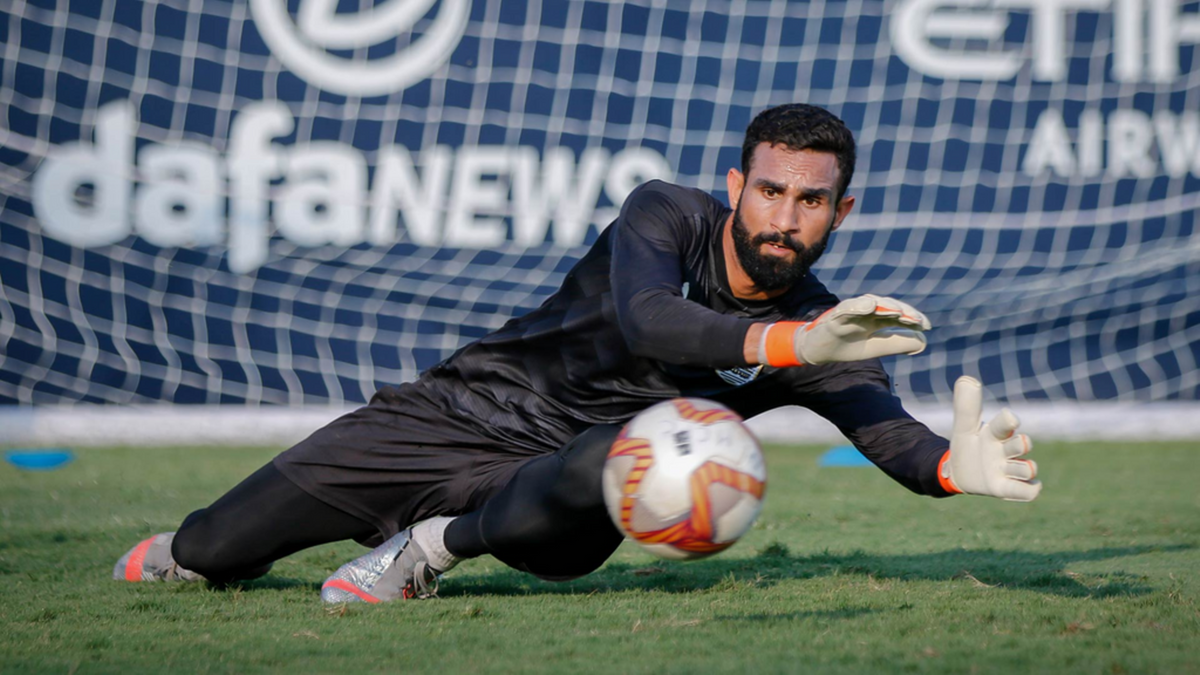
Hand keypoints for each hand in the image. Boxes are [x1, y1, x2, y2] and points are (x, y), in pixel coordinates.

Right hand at [757, 294, 930, 365]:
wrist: (817, 351)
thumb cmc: (846, 346)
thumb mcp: (875, 348)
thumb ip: (897, 344)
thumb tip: (922, 343)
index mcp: (876, 319)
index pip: (898, 314)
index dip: (912, 318)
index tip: (926, 326)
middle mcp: (865, 312)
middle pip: (887, 305)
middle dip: (902, 311)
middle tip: (915, 320)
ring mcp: (850, 312)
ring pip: (869, 303)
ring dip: (884, 306)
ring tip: (898, 312)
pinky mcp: (834, 317)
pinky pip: (846, 308)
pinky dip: (857, 305)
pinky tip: (870, 306)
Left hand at [939, 376, 1040, 501]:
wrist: (959, 471)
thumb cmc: (966, 445)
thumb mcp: (963, 427)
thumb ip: (965, 406)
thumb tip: (966, 379)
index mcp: (996, 433)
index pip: (1005, 423)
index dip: (1009, 420)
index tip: (1011, 419)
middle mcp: (1006, 450)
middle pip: (1023, 445)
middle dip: (1022, 444)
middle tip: (1019, 443)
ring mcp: (1008, 469)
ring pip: (1027, 469)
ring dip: (1024, 468)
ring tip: (1009, 467)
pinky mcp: (1007, 488)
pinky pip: (1028, 490)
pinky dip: (1030, 489)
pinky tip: (1029, 487)